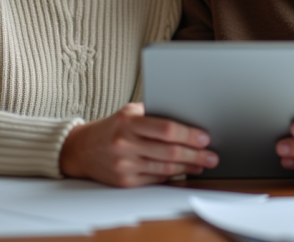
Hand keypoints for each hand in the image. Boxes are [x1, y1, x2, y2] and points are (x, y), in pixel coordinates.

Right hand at [59, 102, 218, 186]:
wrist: (81, 149)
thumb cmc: (112, 127)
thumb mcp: (128, 113)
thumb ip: (153, 114)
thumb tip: (187, 118)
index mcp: (128, 122)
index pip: (166, 129)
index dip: (189, 134)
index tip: (205, 137)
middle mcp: (125, 143)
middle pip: (169, 151)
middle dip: (195, 154)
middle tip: (211, 155)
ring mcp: (124, 164)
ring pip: (165, 167)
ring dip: (188, 166)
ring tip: (202, 163)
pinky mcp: (124, 181)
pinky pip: (156, 178)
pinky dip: (173, 174)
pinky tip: (184, 170)